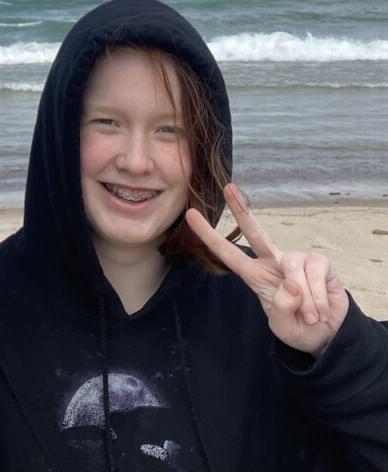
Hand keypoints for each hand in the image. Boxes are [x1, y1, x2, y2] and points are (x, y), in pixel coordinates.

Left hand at [185, 183, 349, 355]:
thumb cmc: (300, 329)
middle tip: (227, 187)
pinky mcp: (318, 261)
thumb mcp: (284, 328)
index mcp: (256, 276)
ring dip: (305, 301)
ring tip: (310, 317)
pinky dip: (319, 299)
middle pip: (254, 231)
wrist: (329, 334)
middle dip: (240, 209)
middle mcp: (273, 262)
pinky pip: (314, 273)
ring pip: (292, 268)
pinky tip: (321, 310)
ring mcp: (295, 259)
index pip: (229, 254)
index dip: (209, 236)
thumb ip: (282, 310)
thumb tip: (290, 284)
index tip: (191, 214)